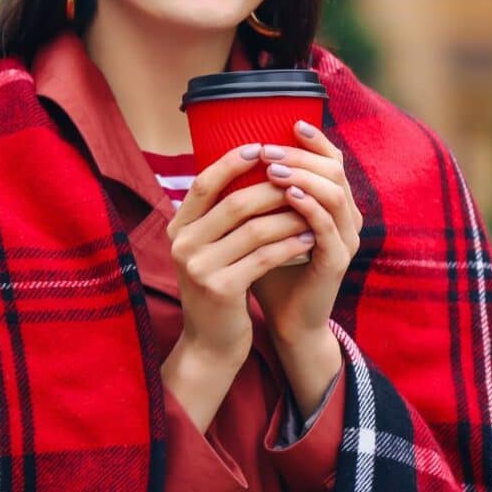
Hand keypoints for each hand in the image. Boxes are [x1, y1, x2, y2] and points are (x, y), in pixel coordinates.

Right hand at [165, 143, 312, 368]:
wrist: (211, 344)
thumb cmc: (219, 287)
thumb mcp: (208, 249)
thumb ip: (218, 216)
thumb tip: (248, 168)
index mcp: (177, 228)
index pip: (203, 183)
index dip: (231, 162)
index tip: (260, 147)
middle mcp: (182, 245)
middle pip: (234, 203)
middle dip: (272, 189)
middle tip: (301, 179)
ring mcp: (199, 268)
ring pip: (255, 230)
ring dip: (289, 217)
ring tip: (314, 210)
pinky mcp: (222, 290)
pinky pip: (265, 257)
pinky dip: (291, 246)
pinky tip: (310, 240)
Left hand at [250, 119, 362, 344]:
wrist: (286, 319)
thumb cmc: (271, 267)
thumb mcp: (264, 223)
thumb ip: (259, 193)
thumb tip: (229, 155)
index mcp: (333, 204)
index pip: (332, 161)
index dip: (316, 140)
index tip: (290, 123)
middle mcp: (346, 217)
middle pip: (334, 170)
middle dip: (301, 155)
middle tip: (268, 150)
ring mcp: (346, 239)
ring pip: (335, 194)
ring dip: (303, 177)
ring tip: (272, 169)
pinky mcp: (338, 260)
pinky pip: (328, 227)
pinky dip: (309, 207)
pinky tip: (288, 196)